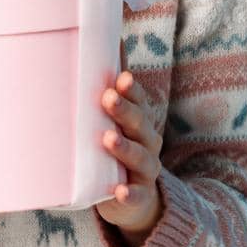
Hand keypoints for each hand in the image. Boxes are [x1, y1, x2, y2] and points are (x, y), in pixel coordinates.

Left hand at [93, 71, 164, 246]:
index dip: (132, 91)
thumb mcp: (112, 124)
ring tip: (109, 139)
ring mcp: (145, 171)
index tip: (121, 78)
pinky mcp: (138, 197)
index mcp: (140, 122)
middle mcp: (147, 143)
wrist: (132, 199)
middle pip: (140, 124)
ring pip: (140, 157)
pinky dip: (129, 193)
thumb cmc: (114, 150)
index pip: (140, 102)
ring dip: (126, 148)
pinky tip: (119, 191)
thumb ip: (107, 93)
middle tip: (108, 98)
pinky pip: (136, 195)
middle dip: (125, 111)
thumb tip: (99, 47)